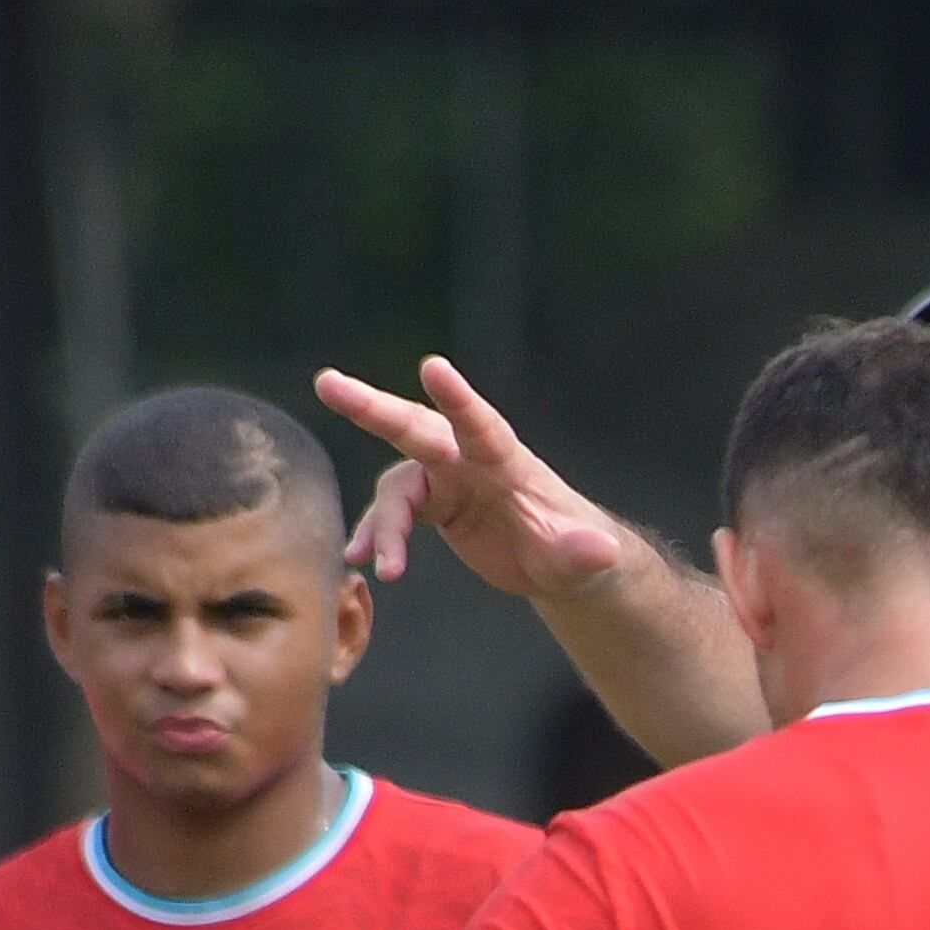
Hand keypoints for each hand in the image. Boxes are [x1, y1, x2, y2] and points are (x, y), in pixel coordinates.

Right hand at [316, 357, 642, 603]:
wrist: (558, 561)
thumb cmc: (574, 551)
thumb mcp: (582, 560)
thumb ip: (584, 552)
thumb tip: (602, 551)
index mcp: (507, 462)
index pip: (481, 425)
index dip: (458, 399)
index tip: (434, 367)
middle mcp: (469, 460)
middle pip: (417, 429)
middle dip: (373, 408)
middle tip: (327, 383)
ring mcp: (447, 479)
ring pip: (398, 484)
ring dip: (383, 522)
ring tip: (376, 562)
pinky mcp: (433, 502)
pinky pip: (393, 514)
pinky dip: (378, 536)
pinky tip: (360, 562)